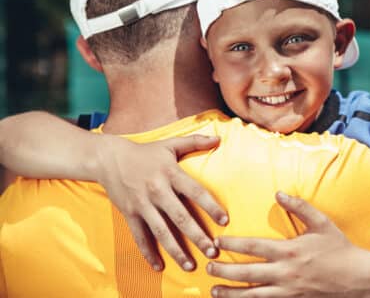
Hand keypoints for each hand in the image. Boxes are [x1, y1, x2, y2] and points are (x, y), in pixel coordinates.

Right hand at [96, 134, 227, 271]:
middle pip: (181, 217)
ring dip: (176, 250)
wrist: (109, 158)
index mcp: (171, 173)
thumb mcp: (170, 144)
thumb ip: (195, 142)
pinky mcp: (129, 213)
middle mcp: (157, 190)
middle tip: (212, 251)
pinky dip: (148, 253)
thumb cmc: (146, 152)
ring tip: (190, 266)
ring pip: (161, 231)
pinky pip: (140, 236)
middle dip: (197, 236)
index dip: (211, 207)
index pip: (196, 192)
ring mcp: (142, 204)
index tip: (224, 221)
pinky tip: (159, 267)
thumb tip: (219, 138)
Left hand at [207, 192, 369, 296]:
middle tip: (209, 266)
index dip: (232, 243)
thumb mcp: (321, 223)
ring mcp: (289, 291)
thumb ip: (299, 206)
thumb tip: (278, 193)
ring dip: (231, 294)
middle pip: (246, 273)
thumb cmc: (339, 249)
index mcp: (289, 250)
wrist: (358, 279)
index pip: (253, 246)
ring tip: (214, 291)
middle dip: (224, 270)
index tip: (217, 241)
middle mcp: (285, 272)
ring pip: (252, 295)